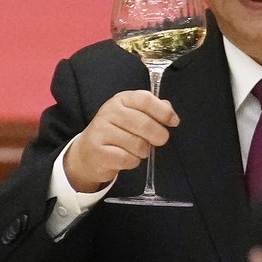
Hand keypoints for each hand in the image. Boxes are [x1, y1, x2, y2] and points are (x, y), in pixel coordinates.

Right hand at [63, 90, 179, 192]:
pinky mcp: (99, 151)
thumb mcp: (132, 114)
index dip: (164, 112)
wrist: (87, 152)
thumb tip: (169, 110)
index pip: (146, 99)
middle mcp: (109, 112)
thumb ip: (151, 110)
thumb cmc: (116, 132)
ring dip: (143, 151)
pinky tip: (125, 157)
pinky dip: (133, 161)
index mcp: (121, 99)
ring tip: (136, 149)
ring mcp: (101, 131)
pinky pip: (128, 159)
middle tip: (159, 140)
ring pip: (138, 144)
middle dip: (159, 136)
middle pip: (145, 124)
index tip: (173, 122)